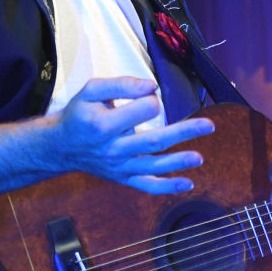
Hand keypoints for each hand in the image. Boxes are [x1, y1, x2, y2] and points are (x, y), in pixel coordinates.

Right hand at [0, 76, 213, 201]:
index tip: (150, 95)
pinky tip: (189, 183)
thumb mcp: (92, 90)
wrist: (61, 146)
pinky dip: (168, 186)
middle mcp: (114, 149)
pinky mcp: (124, 178)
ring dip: (179, 162)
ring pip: (154, 166)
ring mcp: (120, 167)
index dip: (151, 100)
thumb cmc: (79, 113)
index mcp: (104, 125)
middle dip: (184, 132)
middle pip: (155, 141)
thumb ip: (121, 83)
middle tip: (209, 124)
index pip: (142, 112)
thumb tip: (152, 86)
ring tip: (201, 158)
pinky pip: (148, 186)